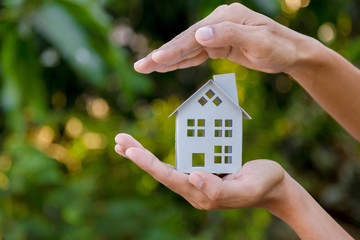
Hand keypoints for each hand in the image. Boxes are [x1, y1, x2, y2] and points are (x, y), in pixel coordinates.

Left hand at [114, 133, 284, 209]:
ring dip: (143, 155)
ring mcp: (197, 181)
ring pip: (164, 167)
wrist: (274, 187)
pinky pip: (176, 162)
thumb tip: (192, 177)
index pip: (170, 177)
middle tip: (119, 140)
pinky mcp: (202, 172)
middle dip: (138, 156)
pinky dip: (159, 155)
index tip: (130, 151)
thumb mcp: (246, 187)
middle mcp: (195, 189)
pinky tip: (148, 150)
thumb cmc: (263, 185)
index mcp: (202, 194)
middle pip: (160, 172)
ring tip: (124, 143)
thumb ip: (219, 188)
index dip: (149, 164)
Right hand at [134, 3, 308, 73]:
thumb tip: (199, 34)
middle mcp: (219, 22)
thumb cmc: (279, 47)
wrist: (290, 53)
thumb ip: (230, 35)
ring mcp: (218, 33)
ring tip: (147, 67)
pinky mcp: (220, 44)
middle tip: (140, 66)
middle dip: (163, 54)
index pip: (194, 36)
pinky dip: (182, 61)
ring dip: (168, 58)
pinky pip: (197, 54)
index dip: (174, 49)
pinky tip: (168, 65)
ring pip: (188, 48)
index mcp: (226, 17)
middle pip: (185, 40)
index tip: (156, 59)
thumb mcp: (259, 42)